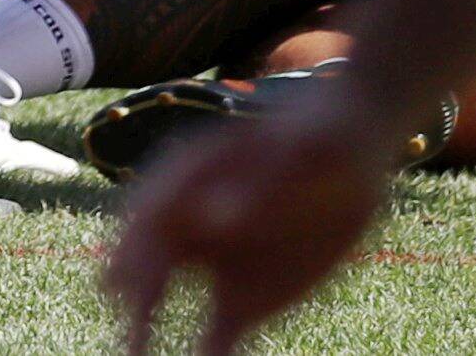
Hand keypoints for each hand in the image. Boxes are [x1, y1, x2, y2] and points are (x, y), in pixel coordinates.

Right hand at [106, 102, 392, 355]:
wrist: (349, 154)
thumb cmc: (315, 139)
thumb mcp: (297, 150)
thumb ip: (258, 181)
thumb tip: (215, 218)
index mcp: (183, 183)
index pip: (145, 221)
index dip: (133, 253)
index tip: (125, 286)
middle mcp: (187, 227)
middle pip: (145, 269)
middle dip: (135, 307)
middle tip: (134, 345)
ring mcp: (213, 266)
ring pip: (168, 308)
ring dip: (151, 336)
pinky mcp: (245, 299)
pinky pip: (217, 335)